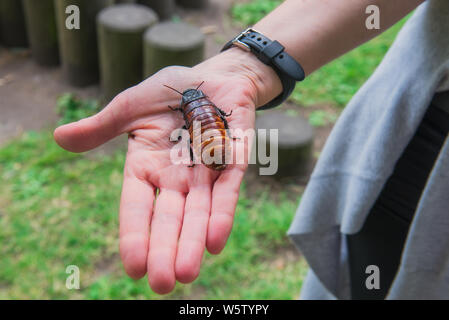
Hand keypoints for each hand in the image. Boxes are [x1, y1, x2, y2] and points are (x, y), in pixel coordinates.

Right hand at [54, 48, 280, 293]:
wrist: (213, 75)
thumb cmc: (170, 91)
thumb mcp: (131, 106)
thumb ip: (102, 126)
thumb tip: (58, 138)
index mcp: (148, 166)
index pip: (137, 206)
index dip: (134, 235)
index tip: (133, 266)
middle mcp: (176, 176)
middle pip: (169, 218)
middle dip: (166, 249)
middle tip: (161, 284)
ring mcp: (206, 170)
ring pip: (199, 212)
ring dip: (193, 241)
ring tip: (187, 273)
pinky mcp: (234, 159)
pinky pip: (228, 189)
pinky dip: (222, 213)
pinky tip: (216, 241)